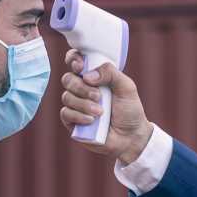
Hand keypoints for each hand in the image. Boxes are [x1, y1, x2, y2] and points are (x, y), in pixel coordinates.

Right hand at [60, 49, 152, 163]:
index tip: (80, 66)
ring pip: (66, 97)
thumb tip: (87, 75)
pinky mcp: (72, 122)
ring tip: (100, 112)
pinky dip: (78, 116)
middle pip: (68, 79)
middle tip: (98, 96)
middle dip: (81, 87)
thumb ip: (110, 73)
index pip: (75, 61)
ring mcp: (76, 105)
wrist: (131, 137)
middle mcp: (82, 89)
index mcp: (94, 76)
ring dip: (83, 104)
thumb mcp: (126, 87)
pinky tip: (91, 121)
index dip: (73, 60)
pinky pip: (66, 114)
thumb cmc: (130, 110)